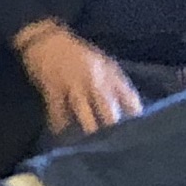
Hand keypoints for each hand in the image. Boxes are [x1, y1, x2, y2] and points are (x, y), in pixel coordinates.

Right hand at [19, 23, 143, 136]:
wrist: (46, 39)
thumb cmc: (76, 52)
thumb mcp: (101, 62)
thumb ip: (114, 82)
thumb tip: (128, 108)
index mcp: (110, 73)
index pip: (129, 98)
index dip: (135, 116)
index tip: (139, 132)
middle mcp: (94, 80)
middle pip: (107, 109)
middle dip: (112, 128)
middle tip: (115, 146)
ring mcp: (73, 84)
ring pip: (84, 112)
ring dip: (87, 129)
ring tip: (91, 146)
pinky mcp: (53, 88)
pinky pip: (58, 111)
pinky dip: (59, 124)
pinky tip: (61, 133)